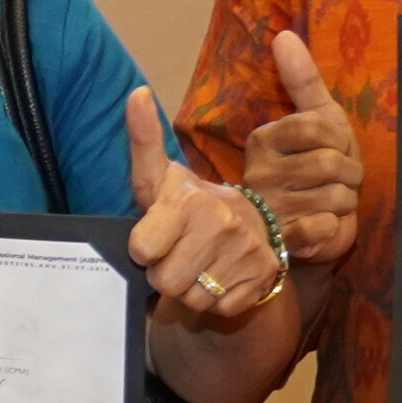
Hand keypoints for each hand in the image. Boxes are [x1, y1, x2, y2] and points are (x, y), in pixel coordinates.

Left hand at [120, 87, 288, 321]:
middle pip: (165, 281)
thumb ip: (143, 139)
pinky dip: (218, 300)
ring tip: (200, 264)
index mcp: (192, 200)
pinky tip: (223, 276)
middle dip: (165, 273)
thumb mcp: (161, 176)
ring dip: (191, 288)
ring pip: (192, 298)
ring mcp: (248, 252)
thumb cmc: (190, 205)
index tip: (156, 236)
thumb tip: (136, 93)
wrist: (251, 225)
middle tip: (178, 253)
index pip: (141, 250)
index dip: (144, 248)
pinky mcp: (265, 277)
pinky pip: (221, 309)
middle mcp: (223, 224)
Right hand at [233, 27, 361, 268]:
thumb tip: (285, 34)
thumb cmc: (315, 170)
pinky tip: (322, 227)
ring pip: (336, 196)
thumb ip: (302, 80)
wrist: (307, 230)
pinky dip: (334, 229)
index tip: (332, 150)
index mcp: (264, 141)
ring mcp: (268, 210)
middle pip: (331, 163)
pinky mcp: (282, 242)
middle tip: (337, 182)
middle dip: (350, 175)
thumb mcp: (317, 120)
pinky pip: (325, 227)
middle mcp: (259, 174)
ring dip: (346, 202)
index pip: (317, 128)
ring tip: (329, 204)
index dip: (339, 141)